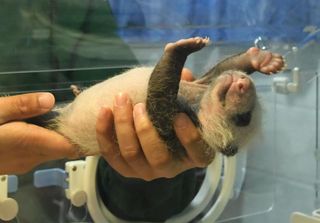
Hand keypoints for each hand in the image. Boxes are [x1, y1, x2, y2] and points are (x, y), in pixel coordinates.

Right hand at [0, 93, 77, 174]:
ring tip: (61, 118)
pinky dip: (45, 142)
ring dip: (58, 137)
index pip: (71, 147)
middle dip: (73, 134)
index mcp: (32, 143)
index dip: (84, 137)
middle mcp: (32, 158)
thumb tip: (50, 100)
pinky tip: (38, 127)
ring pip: (52, 152)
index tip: (92, 124)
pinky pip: (39, 154)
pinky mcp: (16, 166)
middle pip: (64, 149)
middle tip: (79, 116)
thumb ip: (22, 106)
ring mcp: (24, 164)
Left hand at [96, 69, 213, 180]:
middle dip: (146, 130)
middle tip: (139, 106)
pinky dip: (104, 132)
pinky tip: (104, 110)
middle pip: (159, 157)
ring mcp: (146, 171)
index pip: (198, 153)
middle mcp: (170, 168)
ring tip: (121, 100)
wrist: (146, 128)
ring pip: (132, 154)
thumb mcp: (181, 102)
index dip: (190, 138)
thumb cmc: (170, 113)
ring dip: (124, 126)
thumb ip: (186, 90)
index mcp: (192, 154)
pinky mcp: (125, 169)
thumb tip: (185, 75)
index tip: (179, 116)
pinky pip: (111, 154)